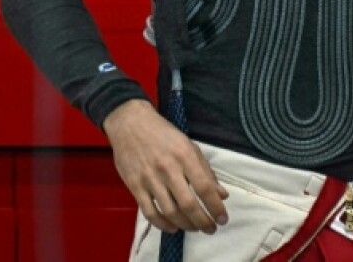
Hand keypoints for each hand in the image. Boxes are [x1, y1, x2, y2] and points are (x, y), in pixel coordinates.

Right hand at [103, 99, 229, 234]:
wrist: (129, 123)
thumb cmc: (162, 133)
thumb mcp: (189, 145)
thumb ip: (205, 171)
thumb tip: (222, 195)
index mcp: (185, 155)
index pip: (204, 187)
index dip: (216, 207)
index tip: (223, 219)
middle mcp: (168, 168)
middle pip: (188, 204)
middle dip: (203, 222)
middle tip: (211, 229)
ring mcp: (149, 179)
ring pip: (170, 212)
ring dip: (185, 225)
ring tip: (194, 228)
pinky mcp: (135, 186)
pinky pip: (150, 212)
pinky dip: (163, 225)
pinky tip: (173, 228)